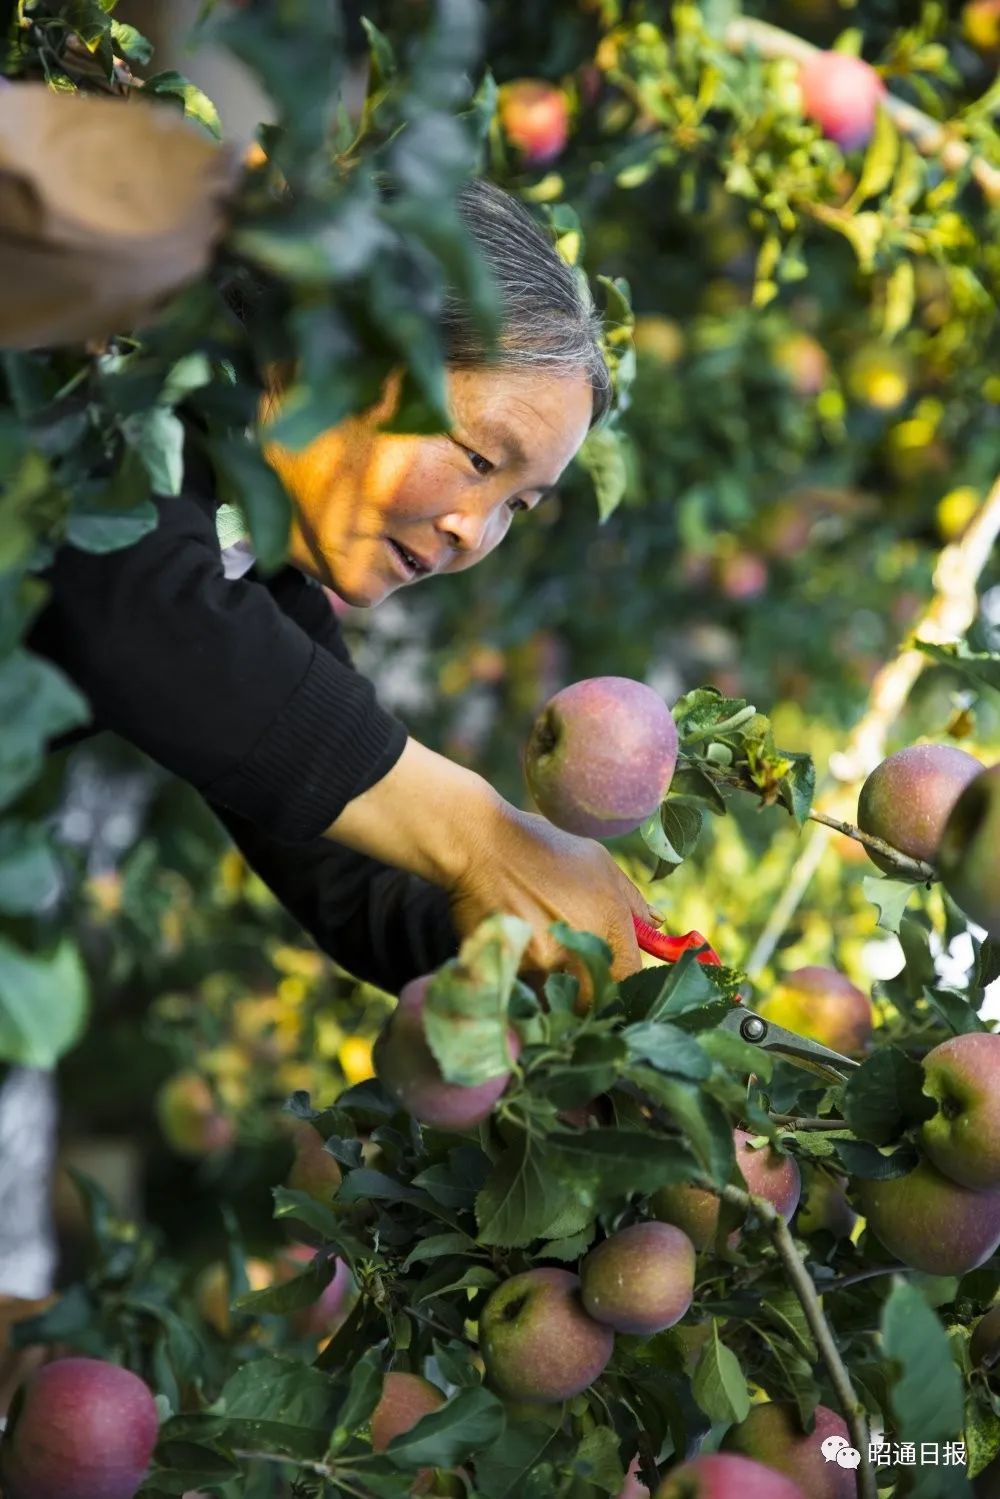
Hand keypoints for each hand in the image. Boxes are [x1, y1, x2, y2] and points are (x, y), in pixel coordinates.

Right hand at [449, 798, 654, 1002]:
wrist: (480, 844)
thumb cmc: (541, 847)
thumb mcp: (596, 862)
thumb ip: (630, 901)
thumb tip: (657, 927)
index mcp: (607, 917)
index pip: (629, 978)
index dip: (622, 984)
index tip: (610, 981)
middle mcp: (579, 943)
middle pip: (592, 998)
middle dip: (585, 993)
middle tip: (572, 976)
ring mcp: (542, 958)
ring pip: (555, 996)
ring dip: (550, 985)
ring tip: (536, 952)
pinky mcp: (509, 966)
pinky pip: (524, 989)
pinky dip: (523, 978)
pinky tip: (516, 949)